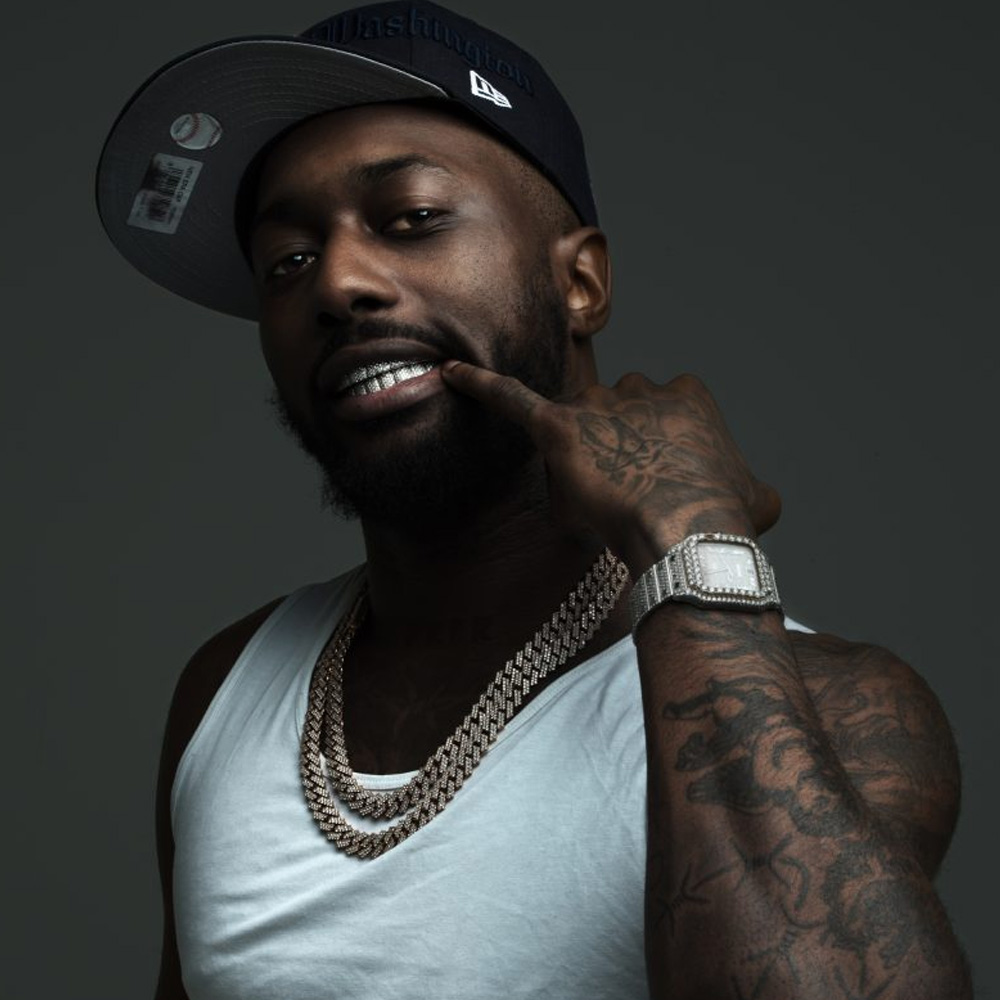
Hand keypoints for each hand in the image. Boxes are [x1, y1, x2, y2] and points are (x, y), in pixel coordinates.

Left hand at [440, 365, 780, 575]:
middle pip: (611, 420)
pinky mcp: (559, 427)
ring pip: (575, 430)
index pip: (654, 417)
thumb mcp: (756, 498)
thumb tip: (756, 497)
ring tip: (599, 505)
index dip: (650, 457)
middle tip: (625, 500)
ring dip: (579, 463)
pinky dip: (479, 386)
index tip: (656, 485)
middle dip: (613, 456)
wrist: (689, 532)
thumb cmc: (722, 518)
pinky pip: (511, 400)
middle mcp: (640, 389)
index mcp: (686, 396)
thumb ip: (750, 486)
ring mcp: (600, 407)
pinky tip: (450, 373)